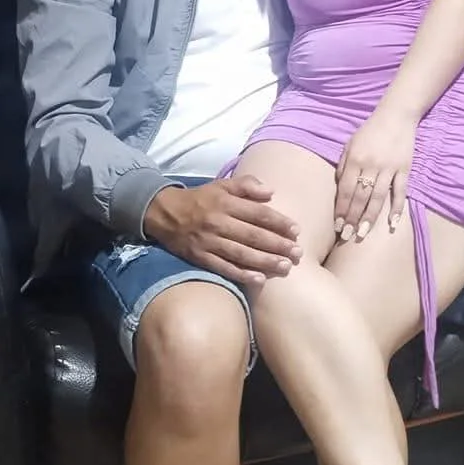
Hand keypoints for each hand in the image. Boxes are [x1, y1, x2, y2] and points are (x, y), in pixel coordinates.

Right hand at [143, 177, 301, 286]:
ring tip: (286, 266)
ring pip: (241, 253)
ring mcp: (209, 242)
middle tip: (298, 253)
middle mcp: (218, 222)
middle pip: (253, 235)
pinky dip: (242, 274)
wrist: (165, 214)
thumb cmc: (201, 199)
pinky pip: (224, 267)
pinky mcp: (201, 258)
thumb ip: (246, 185)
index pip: (257, 213)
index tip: (296, 230)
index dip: (278, 222)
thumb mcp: (222, 185)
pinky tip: (260, 279)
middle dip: (278, 245)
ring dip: (265, 261)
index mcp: (225, 202)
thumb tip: (271, 192)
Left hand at [335, 111, 416, 240]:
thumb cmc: (369, 131)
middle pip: (360, 197)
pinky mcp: (404, 169)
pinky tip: (392, 223)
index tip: (337, 225)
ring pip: (378, 198)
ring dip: (370, 218)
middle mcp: (370, 165)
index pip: (345, 190)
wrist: (396, 116)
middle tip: (347, 236)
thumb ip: (343, 165)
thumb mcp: (350, 144)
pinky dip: (397, 208)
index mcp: (355, 159)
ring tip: (362, 234)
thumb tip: (339, 188)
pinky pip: (400, 191)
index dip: (341, 209)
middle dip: (352, 218)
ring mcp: (389, 168)